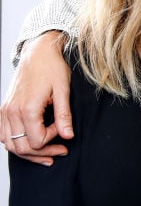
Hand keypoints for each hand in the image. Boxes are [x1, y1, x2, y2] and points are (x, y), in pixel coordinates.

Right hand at [0, 31, 72, 163]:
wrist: (37, 52)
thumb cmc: (52, 68)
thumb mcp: (63, 90)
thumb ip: (64, 115)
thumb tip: (68, 136)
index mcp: (27, 108)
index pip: (36, 141)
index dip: (52, 140)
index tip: (63, 128)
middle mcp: (11, 112)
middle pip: (22, 147)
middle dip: (43, 153)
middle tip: (61, 151)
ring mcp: (5, 111)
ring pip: (10, 145)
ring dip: (28, 152)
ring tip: (48, 153)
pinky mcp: (3, 109)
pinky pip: (3, 135)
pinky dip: (16, 143)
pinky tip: (30, 143)